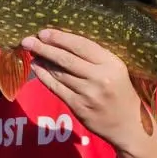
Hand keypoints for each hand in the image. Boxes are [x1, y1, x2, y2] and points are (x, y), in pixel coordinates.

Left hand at [22, 29, 156, 157]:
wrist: (129, 126)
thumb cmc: (122, 92)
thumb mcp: (117, 70)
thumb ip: (96, 57)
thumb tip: (64, 41)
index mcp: (112, 64)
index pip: (81, 46)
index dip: (60, 38)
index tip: (44, 32)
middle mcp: (100, 78)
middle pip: (66, 59)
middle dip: (44, 47)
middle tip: (27, 40)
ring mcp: (88, 94)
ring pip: (59, 73)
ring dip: (42, 61)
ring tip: (32, 52)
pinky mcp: (79, 107)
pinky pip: (56, 88)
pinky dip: (44, 76)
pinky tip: (37, 68)